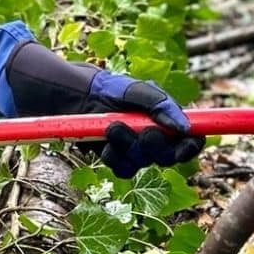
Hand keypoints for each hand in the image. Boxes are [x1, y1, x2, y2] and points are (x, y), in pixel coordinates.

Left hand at [6, 42, 201, 177]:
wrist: (62, 95)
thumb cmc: (98, 86)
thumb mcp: (130, 88)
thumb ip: (158, 103)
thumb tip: (184, 126)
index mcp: (160, 115)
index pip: (188, 136)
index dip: (192, 144)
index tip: (187, 145)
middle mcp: (149, 132)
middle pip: (167, 154)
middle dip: (156, 146)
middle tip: (143, 133)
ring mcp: (130, 146)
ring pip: (143, 162)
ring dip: (130, 149)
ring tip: (112, 129)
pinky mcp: (112, 155)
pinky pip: (122, 168)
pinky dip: (115, 158)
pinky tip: (102, 146)